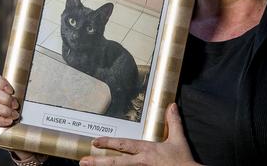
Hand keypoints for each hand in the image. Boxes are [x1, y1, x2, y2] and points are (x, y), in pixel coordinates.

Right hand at [0, 73, 34, 160]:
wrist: (22, 136)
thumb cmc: (25, 115)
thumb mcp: (27, 102)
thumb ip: (29, 92)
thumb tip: (40, 82)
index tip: (11, 90)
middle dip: (5, 99)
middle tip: (17, 105)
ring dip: (3, 110)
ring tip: (15, 115)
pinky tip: (8, 122)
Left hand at [79, 103, 199, 165]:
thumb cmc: (182, 160)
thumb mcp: (178, 139)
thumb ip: (173, 122)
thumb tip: (171, 106)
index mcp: (147, 151)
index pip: (125, 145)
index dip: (110, 142)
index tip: (96, 141)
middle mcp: (142, 162)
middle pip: (117, 162)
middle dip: (99, 162)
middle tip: (84, 161)